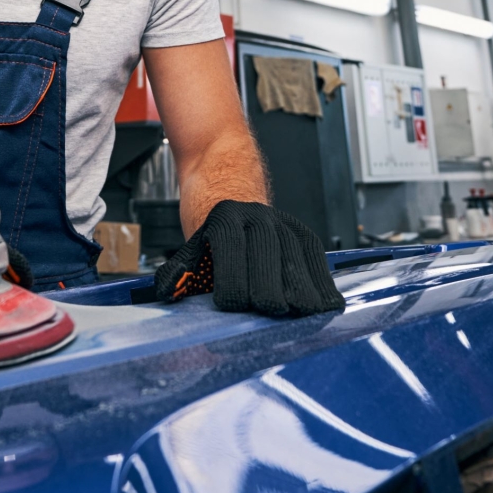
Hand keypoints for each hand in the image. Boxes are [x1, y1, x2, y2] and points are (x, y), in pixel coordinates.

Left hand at [154, 200, 344, 316]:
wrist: (225, 179)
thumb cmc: (209, 223)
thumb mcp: (191, 243)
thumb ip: (182, 272)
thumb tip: (167, 295)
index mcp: (224, 219)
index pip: (232, 254)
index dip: (233, 284)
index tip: (231, 306)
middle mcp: (256, 217)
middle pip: (268, 258)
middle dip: (269, 291)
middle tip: (268, 311)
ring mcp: (281, 223)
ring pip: (296, 259)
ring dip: (300, 291)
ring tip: (299, 314)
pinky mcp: (301, 231)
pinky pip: (315, 257)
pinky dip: (322, 282)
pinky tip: (324, 304)